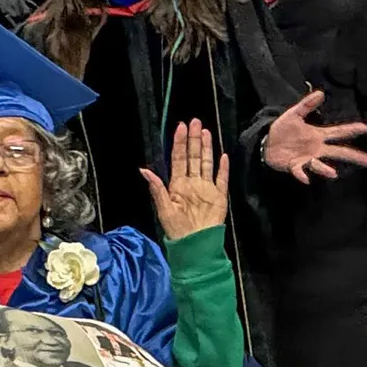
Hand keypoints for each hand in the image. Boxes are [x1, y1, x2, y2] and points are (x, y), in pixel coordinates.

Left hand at [141, 120, 229, 241]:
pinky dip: (223, 168)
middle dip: (193, 139)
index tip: (180, 127)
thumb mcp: (164, 209)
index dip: (179, 143)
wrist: (195, 244)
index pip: (178, 159)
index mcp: (177, 185)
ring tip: (205, 131)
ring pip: (206, 163)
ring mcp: (206, 188)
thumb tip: (144, 170)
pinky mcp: (219, 196)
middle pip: (193, 157)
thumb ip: (157, 188)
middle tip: (195, 121)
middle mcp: (192, 183)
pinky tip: (223, 156)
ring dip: (206, 148)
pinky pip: (221, 179)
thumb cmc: (177, 230)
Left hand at [264, 89, 366, 183]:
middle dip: (352, 156)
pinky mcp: (293, 166)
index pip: (338, 132)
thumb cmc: (282, 129)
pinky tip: (306, 179)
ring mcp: (306, 159)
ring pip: (319, 164)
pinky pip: (299, 171)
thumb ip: (307, 105)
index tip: (366, 129)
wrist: (266, 142)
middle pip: (337, 152)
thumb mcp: (294, 114)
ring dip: (325, 169)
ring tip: (333, 174)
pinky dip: (302, 175)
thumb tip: (321, 93)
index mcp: (318, 135)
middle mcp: (316, 149)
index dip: (352, 130)